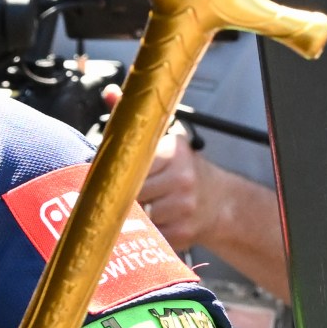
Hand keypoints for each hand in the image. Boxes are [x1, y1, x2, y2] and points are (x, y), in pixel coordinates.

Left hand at [125, 102, 210, 252]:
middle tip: (112, 196)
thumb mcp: (165, 140)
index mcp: (174, 153)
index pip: (132, 165)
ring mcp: (183, 208)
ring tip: (132, 209)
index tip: (105, 177)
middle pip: (131, 192)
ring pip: (137, 215)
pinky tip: (147, 224)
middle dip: (119, 196)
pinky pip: (148, 234)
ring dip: (130, 215)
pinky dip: (143, 232)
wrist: (220, 201)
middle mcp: (181, 179)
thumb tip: (111, 93)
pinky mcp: (181, 234)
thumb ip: (136, 122)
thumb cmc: (184, 169)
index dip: (116, 173)